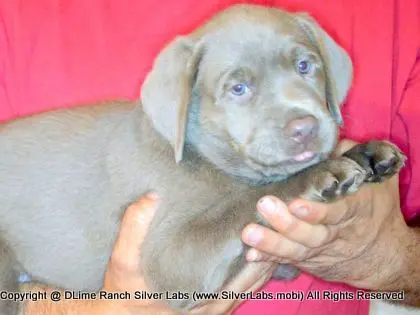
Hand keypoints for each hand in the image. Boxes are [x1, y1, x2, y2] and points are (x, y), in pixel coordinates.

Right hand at [103, 193, 275, 314]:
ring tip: (274, 235)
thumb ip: (134, 230)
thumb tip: (152, 197)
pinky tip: (255, 256)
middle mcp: (212, 308)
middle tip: (277, 224)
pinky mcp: (208, 309)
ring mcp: (212, 311)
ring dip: (263, 265)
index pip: (240, 275)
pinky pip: (240, 291)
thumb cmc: (123, 293)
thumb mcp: (123, 262)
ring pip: (249, 288)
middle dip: (266, 254)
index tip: (265, 225)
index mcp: (199, 298)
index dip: (257, 252)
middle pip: (251, 281)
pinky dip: (252, 275)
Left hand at [241, 140, 419, 303]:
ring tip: (249, 232)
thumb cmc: (375, 208)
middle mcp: (337, 233)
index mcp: (355, 210)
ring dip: (272, 243)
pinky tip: (251, 253)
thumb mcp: (375, 180)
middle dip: (287, 223)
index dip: (318, 211)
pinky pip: (288, 260)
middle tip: (264, 206)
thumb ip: (353, 158)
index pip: (338, 211)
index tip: (296, 204)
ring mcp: (321, 249)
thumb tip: (330, 140)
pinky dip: (269, 258)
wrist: (384, 254)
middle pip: (312, 233)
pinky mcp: (308, 259)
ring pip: (297, 249)